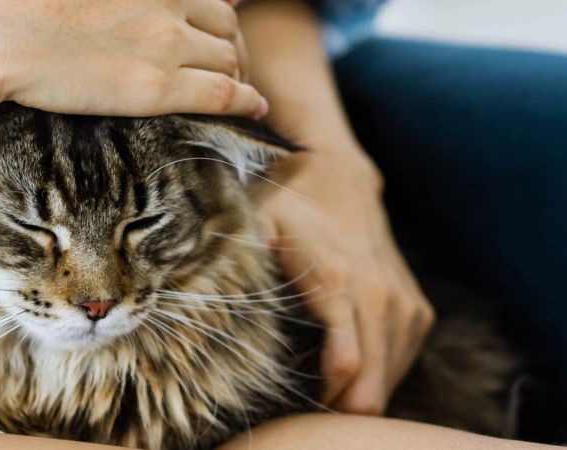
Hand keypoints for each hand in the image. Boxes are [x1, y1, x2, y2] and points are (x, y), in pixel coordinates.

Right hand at [0, 0, 266, 118]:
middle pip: (224, 20)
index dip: (218, 8)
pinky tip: (255, 107)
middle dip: (231, 40)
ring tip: (238, 86)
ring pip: (229, 56)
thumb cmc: (8, 2)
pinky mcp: (160, 85)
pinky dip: (247, 99)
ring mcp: (166, 41)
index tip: (218, 21)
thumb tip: (135, 10)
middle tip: (229, 59)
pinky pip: (224, 92)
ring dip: (238, 70)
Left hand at [255, 149, 434, 413]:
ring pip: (395, 369)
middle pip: (376, 378)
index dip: (328, 400)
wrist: (332, 166)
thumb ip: (242, 270)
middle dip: (347, 408)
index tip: (301, 415)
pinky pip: (406, 351)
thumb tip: (211, 315)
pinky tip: (359, 376)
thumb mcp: (252, 227)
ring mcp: (401, 296)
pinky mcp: (412, 298)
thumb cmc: (283, 199)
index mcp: (338, 280)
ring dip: (367, 391)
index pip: (347, 363)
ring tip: (331, 401)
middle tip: (316, 421)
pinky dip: (385, 371)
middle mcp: (378, 292)